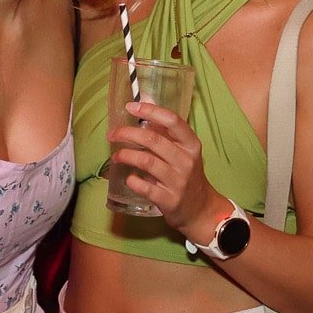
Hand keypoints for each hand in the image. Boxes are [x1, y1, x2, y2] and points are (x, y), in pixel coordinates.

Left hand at [111, 101, 218, 237]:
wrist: (200, 208)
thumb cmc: (186, 175)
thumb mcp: (183, 152)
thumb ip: (165, 132)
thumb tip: (143, 104)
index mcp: (191, 145)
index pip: (173, 121)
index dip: (151, 111)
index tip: (131, 107)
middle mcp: (186, 161)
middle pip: (153, 140)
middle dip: (127, 134)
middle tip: (112, 134)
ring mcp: (178, 181)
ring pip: (146, 162)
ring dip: (126, 156)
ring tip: (116, 156)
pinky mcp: (169, 200)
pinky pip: (146, 188)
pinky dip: (133, 181)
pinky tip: (128, 178)